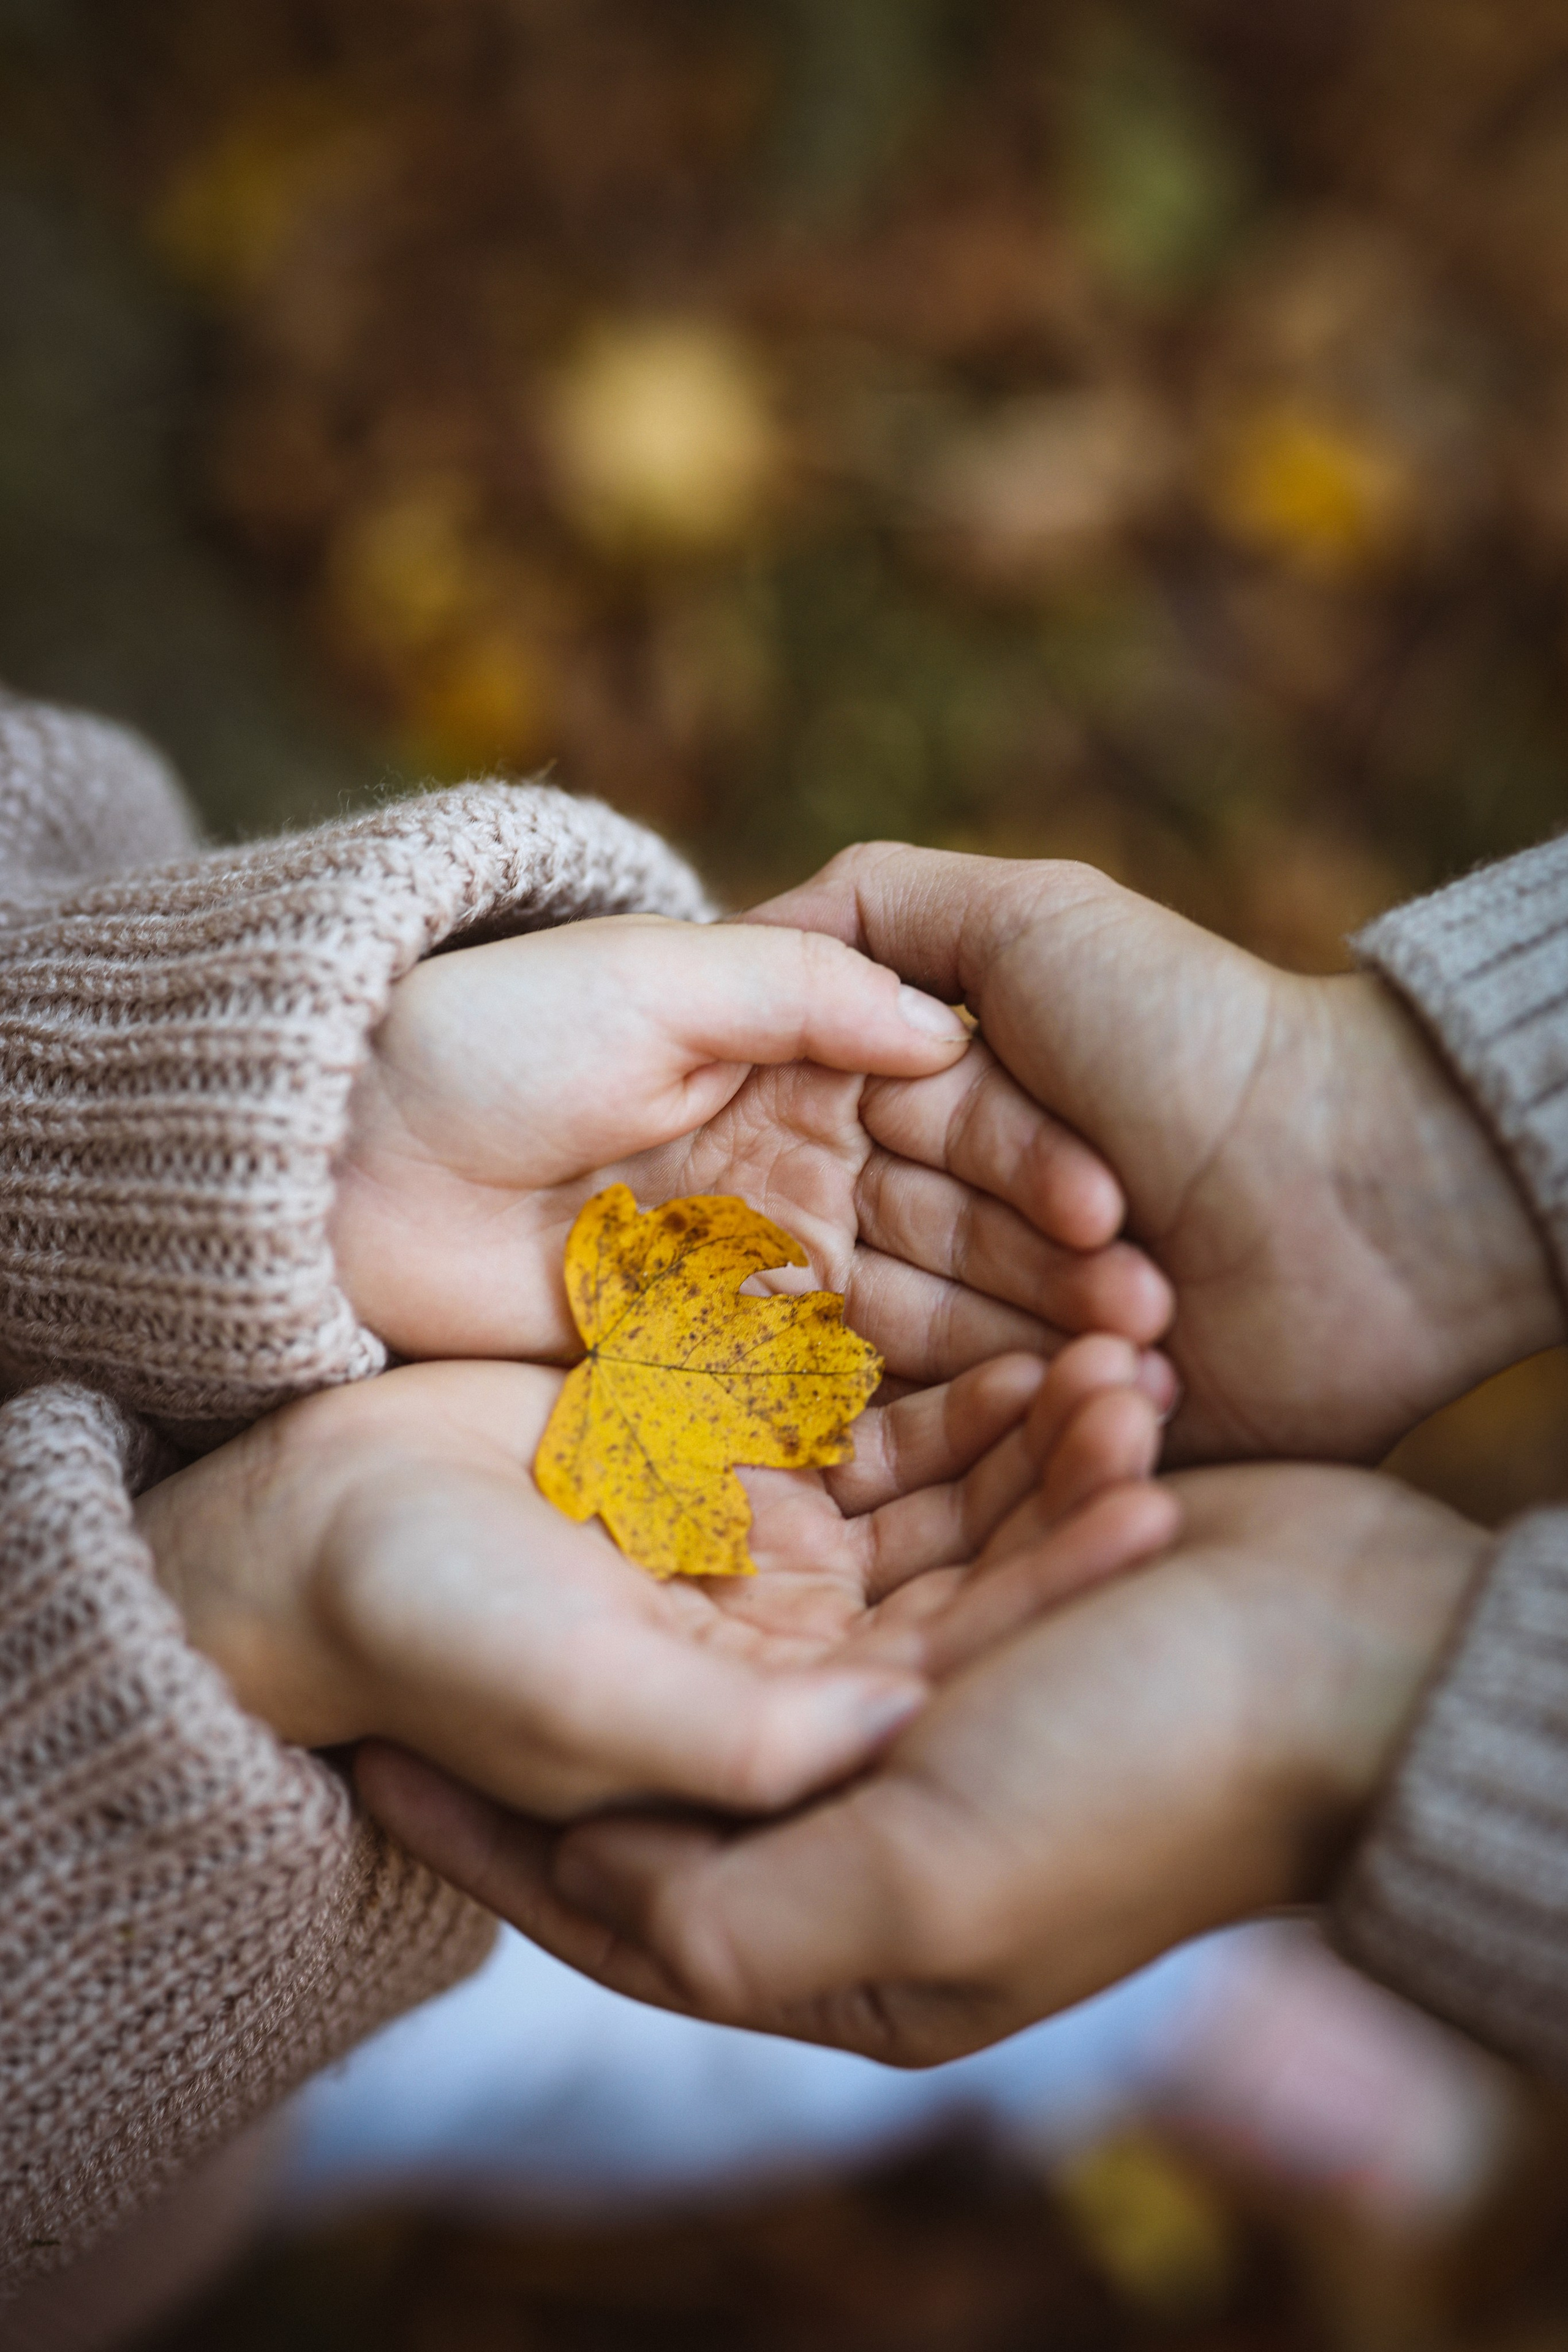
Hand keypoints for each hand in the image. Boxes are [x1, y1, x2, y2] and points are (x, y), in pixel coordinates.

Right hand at [134, 1344, 1169, 1819]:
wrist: (307, 1538)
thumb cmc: (425, 1632)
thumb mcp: (580, 1694)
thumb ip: (739, 1737)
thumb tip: (907, 1732)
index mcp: (775, 1723)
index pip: (953, 1666)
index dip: (1050, 1594)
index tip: (1149, 1510)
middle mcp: (796, 1643)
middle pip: (967, 1568)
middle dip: (1059, 1490)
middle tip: (1148, 1389)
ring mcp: (769, 1546)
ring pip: (933, 1484)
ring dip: (1017, 1417)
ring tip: (1109, 1338)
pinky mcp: (734, 1456)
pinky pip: (865, 1410)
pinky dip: (931, 1369)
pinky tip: (1004, 1310)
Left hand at [328, 914, 1171, 1381]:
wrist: (341, 1154)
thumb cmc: (491, 1034)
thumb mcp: (654, 979)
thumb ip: (800, 988)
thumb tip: (948, 1024)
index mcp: (808, 1071)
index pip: (961, 1118)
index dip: (1041, 1164)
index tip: (1119, 1216)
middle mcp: (806, 1177)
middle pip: (958, 1235)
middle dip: (1054, 1281)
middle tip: (1151, 1335)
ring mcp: (761, 1280)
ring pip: (913, 1326)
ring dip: (1006, 1365)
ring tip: (1103, 1407)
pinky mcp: (704, 1366)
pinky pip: (823, 1400)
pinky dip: (905, 1429)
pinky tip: (992, 1463)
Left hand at [358, 1431, 1485, 2061]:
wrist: (1368, 1656)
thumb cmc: (1154, 1777)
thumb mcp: (926, 1881)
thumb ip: (739, 1910)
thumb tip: (588, 1887)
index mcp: (860, 1926)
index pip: (627, 1889)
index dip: (495, 1830)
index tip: (367, 1752)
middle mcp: (887, 1818)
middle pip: (679, 1750)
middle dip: (578, 1670)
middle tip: (443, 1590)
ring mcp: (942, 1701)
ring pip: (780, 1620)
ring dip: (711, 1540)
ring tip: (595, 1448)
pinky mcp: (1000, 1597)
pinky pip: (875, 1543)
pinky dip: (825, 1499)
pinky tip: (760, 1416)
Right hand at [743, 848, 1561, 1460]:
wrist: (1363, 1186)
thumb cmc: (1191, 1038)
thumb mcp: (1030, 922)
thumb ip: (864, 910)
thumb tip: (728, 938)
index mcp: (933, 1110)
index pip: (826, 1153)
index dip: (859, 1158)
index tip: (883, 1164)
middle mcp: (955, 1217)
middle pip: (869, 1263)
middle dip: (970, 1251)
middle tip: (1097, 1220)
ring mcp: (1010, 1325)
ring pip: (925, 1359)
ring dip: (1025, 1331)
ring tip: (1136, 1306)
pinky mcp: (1063, 1419)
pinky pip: (995, 1447)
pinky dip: (1049, 1412)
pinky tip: (1121, 1377)